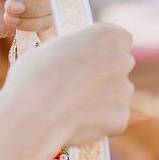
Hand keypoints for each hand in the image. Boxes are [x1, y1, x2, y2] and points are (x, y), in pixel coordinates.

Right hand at [0, 21, 134, 146]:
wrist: (34, 114)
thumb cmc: (35, 77)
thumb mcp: (52, 49)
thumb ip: (76, 52)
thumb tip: (76, 61)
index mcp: (108, 36)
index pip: (121, 39)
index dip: (106, 49)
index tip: (93, 58)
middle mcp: (122, 61)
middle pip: (120, 67)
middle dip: (105, 76)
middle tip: (80, 86)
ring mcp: (124, 91)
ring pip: (117, 95)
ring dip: (102, 100)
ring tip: (73, 107)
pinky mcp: (121, 118)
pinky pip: (114, 120)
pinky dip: (101, 123)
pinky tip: (78, 122)